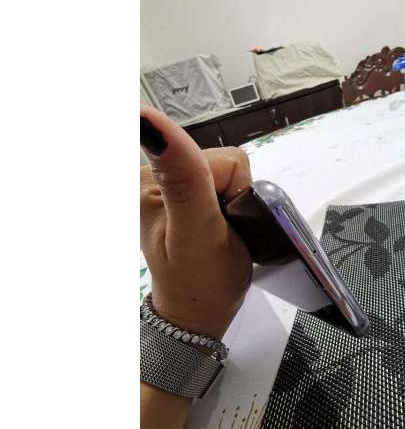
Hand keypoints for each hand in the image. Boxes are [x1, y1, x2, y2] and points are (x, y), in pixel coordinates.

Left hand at [140, 106, 252, 339]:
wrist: (200, 311)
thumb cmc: (201, 281)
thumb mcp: (195, 232)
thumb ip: (183, 178)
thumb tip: (144, 117)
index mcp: (152, 179)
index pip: (223, 161)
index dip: (235, 193)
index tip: (220, 222)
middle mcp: (158, 175)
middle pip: (226, 164)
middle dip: (235, 197)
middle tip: (223, 230)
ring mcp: (174, 185)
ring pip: (231, 174)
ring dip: (235, 203)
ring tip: (222, 231)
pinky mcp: (187, 194)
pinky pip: (227, 183)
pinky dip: (232, 205)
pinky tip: (221, 225)